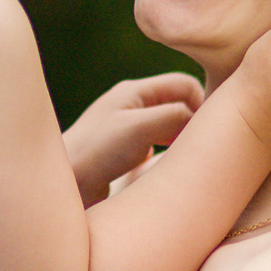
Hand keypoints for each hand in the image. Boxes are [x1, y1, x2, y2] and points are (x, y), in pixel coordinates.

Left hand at [64, 73, 204, 205]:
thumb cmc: (95, 153)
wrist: (62, 185)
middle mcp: (131, 106)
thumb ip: (173, 115)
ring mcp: (128, 127)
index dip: (203, 105)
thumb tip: (201, 118)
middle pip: (180, 103)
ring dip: (183, 138)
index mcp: (134, 91)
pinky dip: (170, 152)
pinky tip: (168, 170)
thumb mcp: (139, 128)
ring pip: (171, 125)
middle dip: (196, 122)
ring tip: (187, 159)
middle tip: (202, 148)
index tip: (208, 133)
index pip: (185, 85)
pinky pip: (159, 144)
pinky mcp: (125, 150)